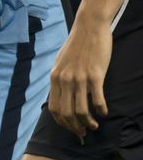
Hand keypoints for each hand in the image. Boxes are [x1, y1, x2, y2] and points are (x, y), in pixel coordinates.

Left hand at [49, 19, 112, 138]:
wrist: (89, 27)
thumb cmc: (76, 45)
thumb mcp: (61, 63)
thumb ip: (59, 79)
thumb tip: (60, 93)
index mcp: (55, 78)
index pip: (54, 108)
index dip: (61, 122)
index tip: (69, 128)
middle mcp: (64, 80)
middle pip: (66, 113)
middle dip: (74, 127)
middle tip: (83, 132)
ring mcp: (79, 78)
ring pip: (81, 109)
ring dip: (88, 122)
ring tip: (94, 126)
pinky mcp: (95, 74)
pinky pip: (96, 99)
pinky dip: (100, 109)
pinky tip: (104, 113)